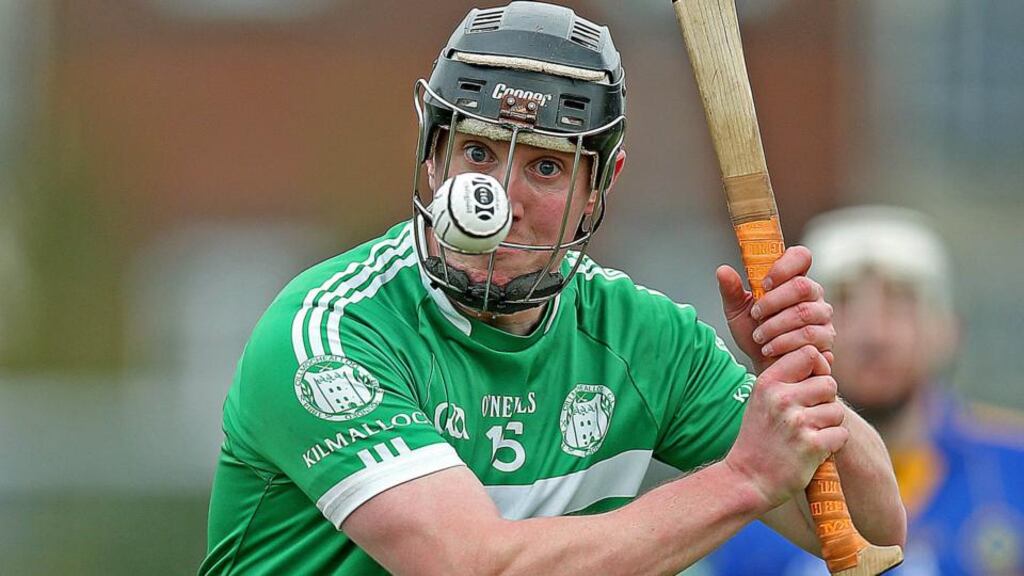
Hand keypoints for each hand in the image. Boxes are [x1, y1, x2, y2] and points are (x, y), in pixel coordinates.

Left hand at [716, 246, 834, 372]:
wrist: (765, 366)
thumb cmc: (754, 334)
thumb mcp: (736, 312)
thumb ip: (730, 291)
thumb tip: (722, 270)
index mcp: (792, 279)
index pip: (800, 256)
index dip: (784, 266)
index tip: (763, 284)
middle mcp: (813, 293)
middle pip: (801, 286)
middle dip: (773, 302)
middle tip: (755, 315)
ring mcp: (822, 315)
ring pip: (803, 313)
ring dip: (774, 326)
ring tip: (758, 336)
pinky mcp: (826, 337)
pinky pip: (808, 336)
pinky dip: (783, 343)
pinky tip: (769, 348)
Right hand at [724, 345, 848, 508]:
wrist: (747, 478)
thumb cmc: (759, 437)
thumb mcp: (762, 400)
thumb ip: (788, 378)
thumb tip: (825, 358)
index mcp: (768, 383)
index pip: (809, 355)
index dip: (816, 370)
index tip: (807, 386)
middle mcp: (782, 399)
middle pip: (829, 384)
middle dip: (824, 401)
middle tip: (807, 418)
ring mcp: (797, 422)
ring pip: (837, 411)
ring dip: (829, 425)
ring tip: (807, 435)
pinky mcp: (812, 446)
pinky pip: (841, 435)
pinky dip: (832, 444)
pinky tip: (813, 450)